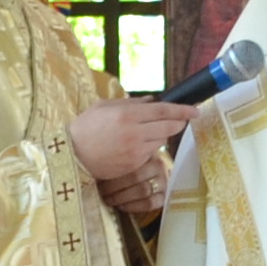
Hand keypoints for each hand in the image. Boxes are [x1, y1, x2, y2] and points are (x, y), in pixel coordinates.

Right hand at [70, 95, 196, 189]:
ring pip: (161, 141)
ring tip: (146, 132)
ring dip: (160, 135)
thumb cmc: (85, 127)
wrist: (72, 155)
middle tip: (180, 120)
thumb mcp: (105, 107)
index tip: (195, 111)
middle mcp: (135, 133)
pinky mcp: (134, 165)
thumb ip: (131, 103)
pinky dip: (149, 147)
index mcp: (127, 115)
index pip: (163, 111)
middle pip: (169, 127)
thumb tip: (153, 101)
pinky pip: (150, 153)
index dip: (182, 110)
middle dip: (178, 123)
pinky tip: (136, 144)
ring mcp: (136, 151)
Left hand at [99, 153, 172, 220]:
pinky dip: (133, 206)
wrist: (146, 178)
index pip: (130, 160)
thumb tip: (95, 167)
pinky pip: (149, 203)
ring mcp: (163, 182)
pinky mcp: (163, 197)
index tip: (98, 177)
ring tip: (108, 199)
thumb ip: (114, 160)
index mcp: (146, 152)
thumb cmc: (127, 168)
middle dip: (114, 186)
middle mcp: (158, 166)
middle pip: (135, 176)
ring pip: (142, 190)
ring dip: (122, 197)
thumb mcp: (123, 158)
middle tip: (101, 191)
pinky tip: (121, 206)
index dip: (112, 171)